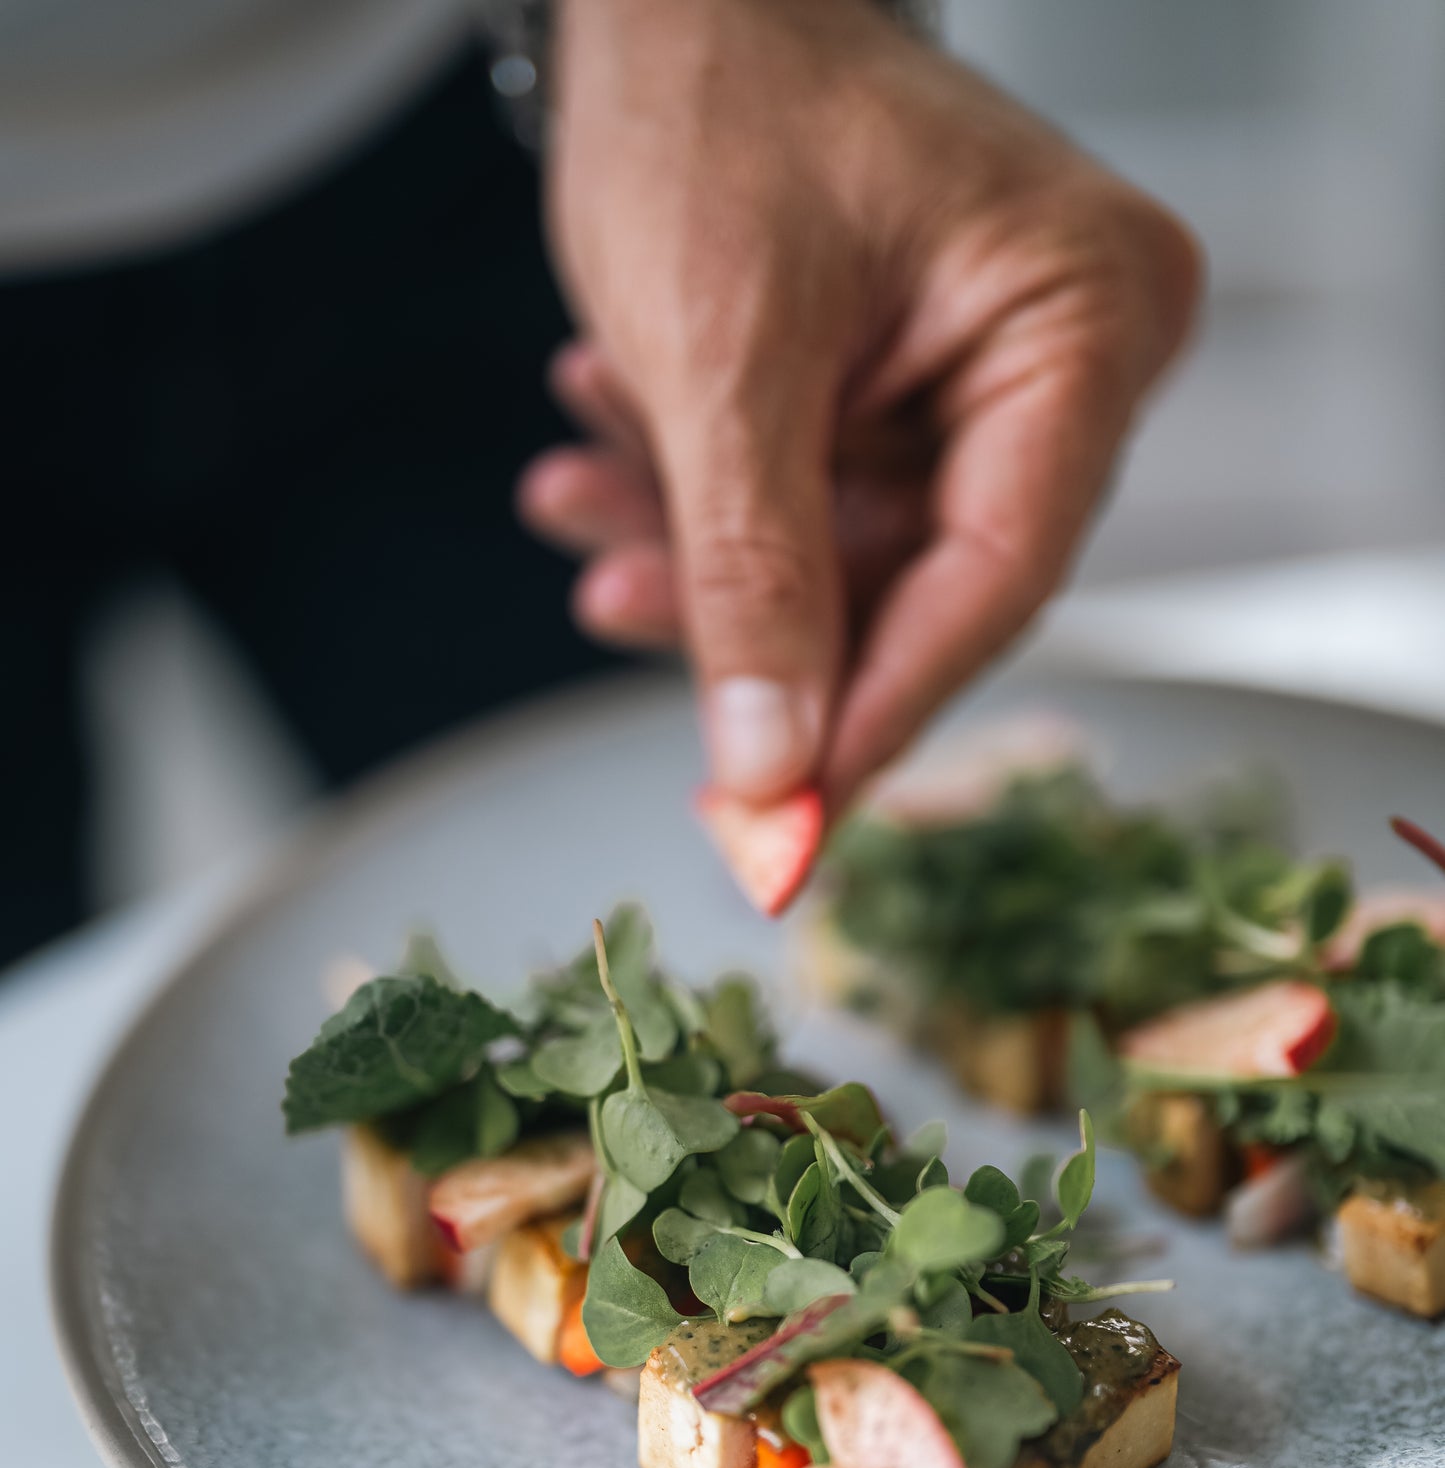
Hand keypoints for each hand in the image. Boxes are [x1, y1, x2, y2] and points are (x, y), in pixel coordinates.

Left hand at [519, 0, 1200, 819]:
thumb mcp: (723, 353)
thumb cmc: (717, 91)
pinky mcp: (910, 389)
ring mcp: (989, 376)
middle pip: (922, 579)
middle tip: (620, 617)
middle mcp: (1068, 354)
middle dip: (750, 611)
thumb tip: (771, 772)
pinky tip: (601, 453)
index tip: (784, 816)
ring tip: (576, 496)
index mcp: (1086, 318)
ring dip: (696, 550)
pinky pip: (811, 500)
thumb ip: (753, 576)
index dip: (880, 706)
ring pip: (846, 554)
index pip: (998, 574)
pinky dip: (698, 499)